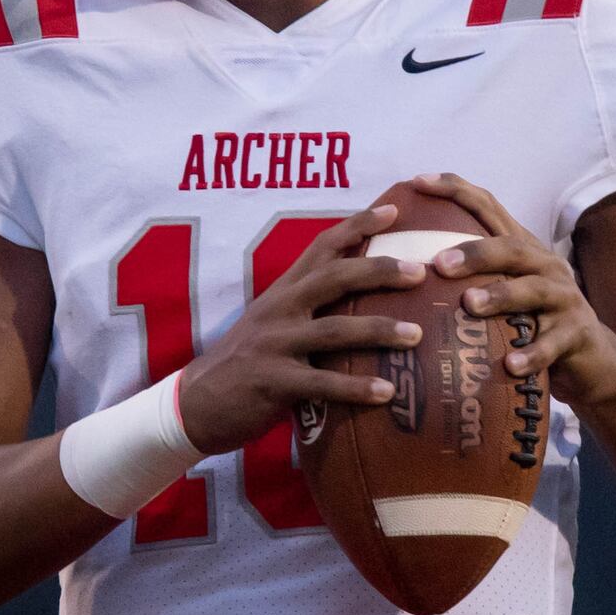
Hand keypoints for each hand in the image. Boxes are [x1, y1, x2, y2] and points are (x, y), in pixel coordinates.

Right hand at [174, 200, 427, 454]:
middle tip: (420, 272)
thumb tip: (366, 302)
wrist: (195, 405)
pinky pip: (322, 383)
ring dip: (379, 331)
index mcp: (283, 292)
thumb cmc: (247, 364)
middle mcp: (280, 310)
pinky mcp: (273, 383)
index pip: (322, 247)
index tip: (394, 210)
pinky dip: (356, 388)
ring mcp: (275, 345)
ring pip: (334, 330)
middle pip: (334, 278)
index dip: (357, 225)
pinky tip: (387, 393)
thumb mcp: (274, 324)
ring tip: (417, 335)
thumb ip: (311, 309)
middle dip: (378, 271)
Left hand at [410, 172, 615, 406]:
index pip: (488, 208)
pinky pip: (552, 344)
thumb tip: (397, 275)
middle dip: (476, 252)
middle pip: (512, 248)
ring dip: (501, 296)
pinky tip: (510, 364)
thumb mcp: (503, 297)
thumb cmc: (531, 326)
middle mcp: (545, 266)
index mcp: (522, 251)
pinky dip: (532, 354)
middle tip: (439, 264)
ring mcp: (564, 299)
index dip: (454, 190)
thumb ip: (465, 281)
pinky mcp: (577, 334)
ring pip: (533, 291)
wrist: (594, 361)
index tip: (415, 182)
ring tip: (471, 305)